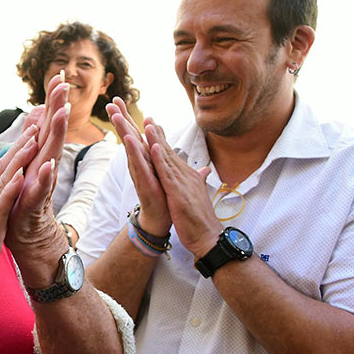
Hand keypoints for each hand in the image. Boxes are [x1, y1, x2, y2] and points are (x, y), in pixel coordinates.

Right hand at [0, 125, 38, 298]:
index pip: (1, 170)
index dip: (15, 151)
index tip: (30, 133)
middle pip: (2, 168)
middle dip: (20, 146)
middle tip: (36, 126)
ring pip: (3, 181)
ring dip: (18, 160)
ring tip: (33, 141)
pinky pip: (0, 206)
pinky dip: (10, 190)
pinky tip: (21, 176)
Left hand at [5, 74, 68, 254]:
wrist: (28, 239)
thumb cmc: (25, 203)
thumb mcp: (26, 169)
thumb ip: (33, 146)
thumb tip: (37, 121)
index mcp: (40, 158)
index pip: (48, 125)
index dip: (52, 101)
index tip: (58, 76)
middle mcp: (44, 167)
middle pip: (53, 133)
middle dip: (58, 107)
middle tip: (64, 83)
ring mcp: (41, 185)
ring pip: (50, 155)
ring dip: (56, 135)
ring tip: (61, 113)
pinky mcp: (34, 205)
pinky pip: (41, 189)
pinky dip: (45, 177)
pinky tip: (48, 164)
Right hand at [107, 97, 171, 235]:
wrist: (160, 217)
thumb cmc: (160, 193)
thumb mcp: (160, 167)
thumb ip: (159, 150)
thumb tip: (159, 136)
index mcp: (143, 157)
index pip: (133, 132)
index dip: (125, 116)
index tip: (117, 99)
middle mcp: (138, 162)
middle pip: (127, 135)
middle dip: (119, 118)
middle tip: (111, 102)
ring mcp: (139, 171)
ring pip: (130, 148)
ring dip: (123, 131)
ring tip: (117, 116)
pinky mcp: (144, 181)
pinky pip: (138, 165)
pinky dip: (134, 152)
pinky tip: (129, 140)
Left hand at [146, 122, 220, 257]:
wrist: (207, 236)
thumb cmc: (199, 216)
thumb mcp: (197, 193)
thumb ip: (199, 179)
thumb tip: (205, 169)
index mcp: (185, 175)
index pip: (170, 153)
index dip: (161, 138)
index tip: (152, 123)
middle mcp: (185, 174)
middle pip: (167, 150)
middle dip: (156, 133)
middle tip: (146, 117)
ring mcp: (182, 182)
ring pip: (167, 157)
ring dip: (157, 140)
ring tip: (148, 125)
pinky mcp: (178, 192)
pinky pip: (167, 173)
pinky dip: (160, 160)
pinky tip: (153, 148)